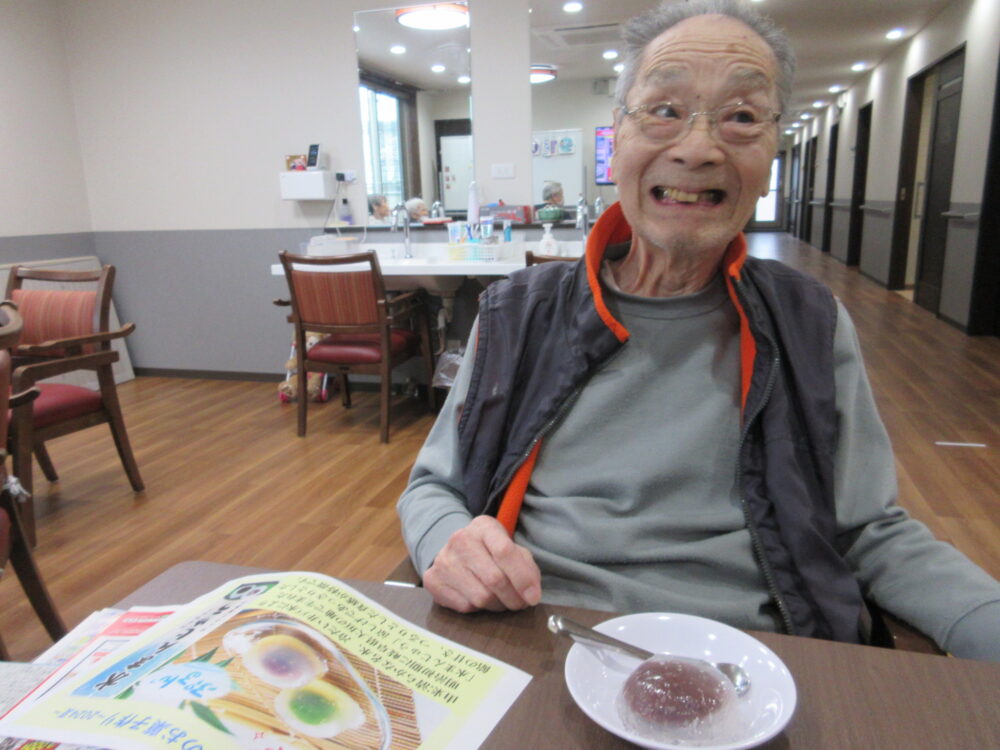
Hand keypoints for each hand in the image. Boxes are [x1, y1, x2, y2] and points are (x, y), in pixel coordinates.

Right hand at [423, 516, 541, 612]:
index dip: (523, 578)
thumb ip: (526, 567)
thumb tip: (531, 594)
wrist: (456, 550)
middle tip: (520, 603)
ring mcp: (443, 560)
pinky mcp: (432, 580)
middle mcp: (460, 540)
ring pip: (481, 597)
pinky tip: (480, 598)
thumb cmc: (490, 551)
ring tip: (501, 600)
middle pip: (494, 579)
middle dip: (513, 598)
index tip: (533, 597)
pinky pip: (464, 606)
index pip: (505, 551)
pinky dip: (478, 609)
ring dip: (497, 605)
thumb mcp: (511, 548)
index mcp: (483, 527)